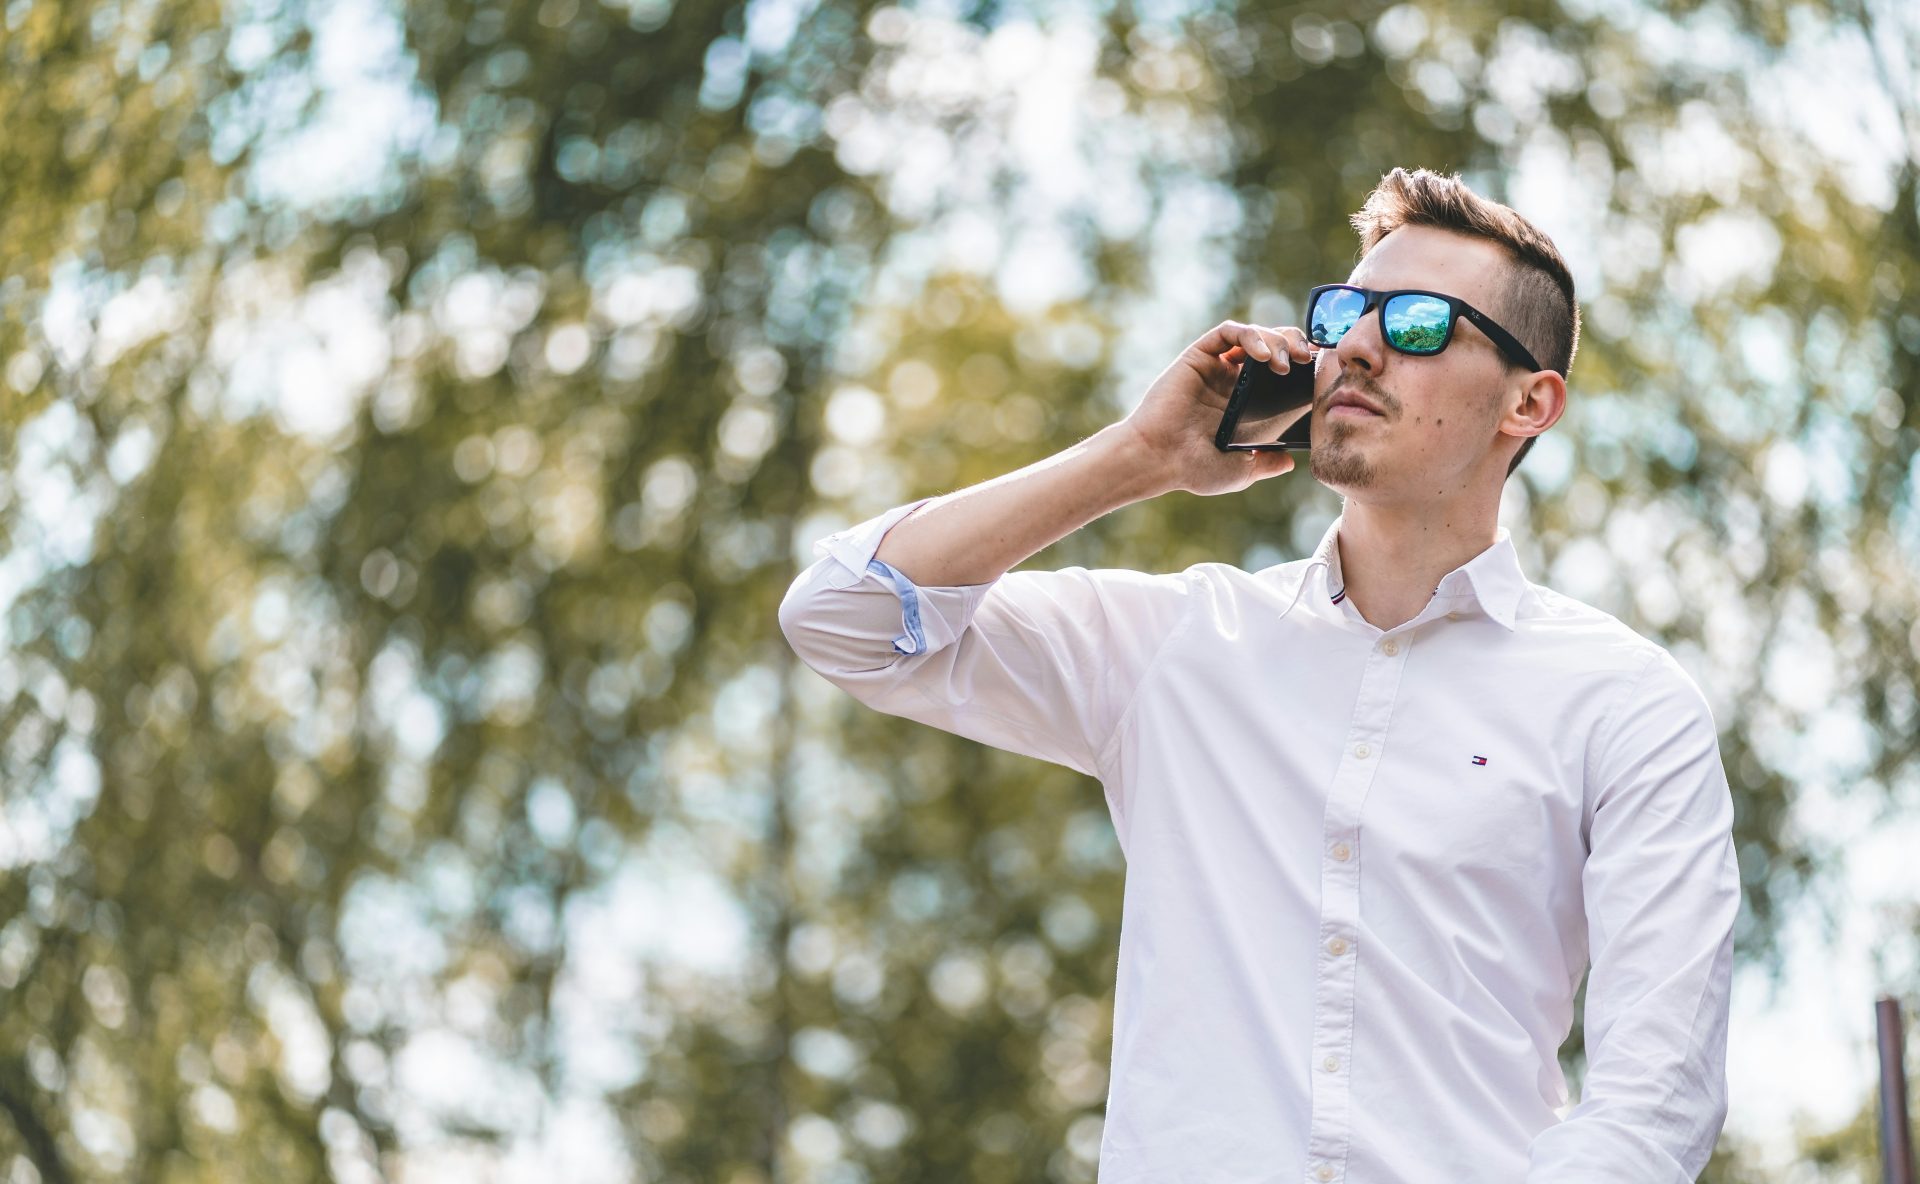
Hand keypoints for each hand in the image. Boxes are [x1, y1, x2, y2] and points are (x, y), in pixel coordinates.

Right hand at [1119, 320, 1319, 496]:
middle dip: (1295, 346)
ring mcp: (1215, 367)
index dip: (1302, 367)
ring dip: (1277, 340)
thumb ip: (1266, 463)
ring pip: (1254, 334)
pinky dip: (1250, 335)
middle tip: (1309, 360)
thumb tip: (1290, 462)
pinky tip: (1263, 355)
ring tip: (1287, 362)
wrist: (1158, 459)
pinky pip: (1228, 332)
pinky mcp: (1199, 355)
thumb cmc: (1193, 468)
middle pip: (1272, 347)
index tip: (1320, 372)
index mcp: (1244, 404)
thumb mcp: (1241, 470)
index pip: (1280, 374)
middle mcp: (1231, 381)